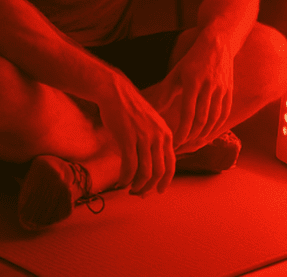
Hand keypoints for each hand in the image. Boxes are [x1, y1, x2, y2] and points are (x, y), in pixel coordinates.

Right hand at [97, 71, 174, 195]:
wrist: (116, 92)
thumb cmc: (130, 110)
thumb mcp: (151, 124)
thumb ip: (155, 141)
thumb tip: (152, 164)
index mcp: (166, 134)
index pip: (171, 164)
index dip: (165, 181)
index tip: (157, 191)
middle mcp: (159, 137)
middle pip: (160, 172)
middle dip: (149, 188)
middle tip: (139, 194)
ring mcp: (144, 138)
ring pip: (146, 172)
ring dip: (137, 186)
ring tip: (128, 189)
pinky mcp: (128, 138)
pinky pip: (130, 167)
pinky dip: (125, 179)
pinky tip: (120, 182)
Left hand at [144, 41, 233, 154]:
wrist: (218, 44)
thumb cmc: (192, 60)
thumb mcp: (176, 73)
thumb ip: (165, 93)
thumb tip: (154, 113)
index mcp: (193, 82)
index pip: (188, 113)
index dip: (182, 131)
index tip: (175, 143)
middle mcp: (208, 86)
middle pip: (202, 119)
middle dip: (191, 136)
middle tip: (182, 146)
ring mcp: (221, 89)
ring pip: (214, 118)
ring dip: (204, 133)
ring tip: (193, 142)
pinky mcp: (229, 91)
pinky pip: (224, 113)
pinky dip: (217, 126)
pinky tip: (208, 133)